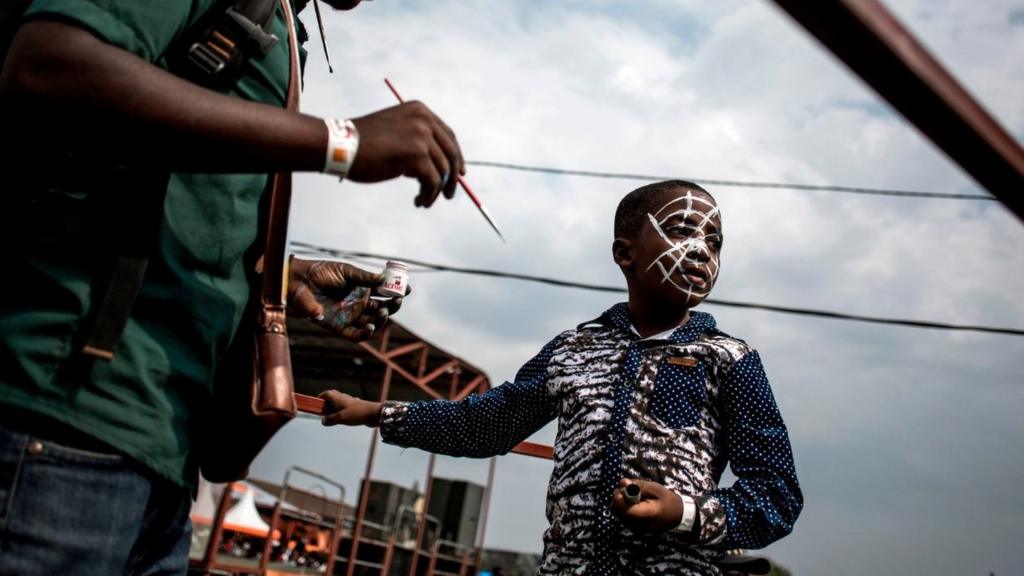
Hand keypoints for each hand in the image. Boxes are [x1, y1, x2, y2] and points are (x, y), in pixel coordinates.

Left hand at [287, 258, 405, 340]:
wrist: (298, 281)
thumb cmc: (321, 272)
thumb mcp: (347, 271)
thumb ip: (365, 277)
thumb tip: (384, 279)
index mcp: (363, 290)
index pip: (384, 294)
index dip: (397, 292)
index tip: (407, 289)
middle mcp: (359, 304)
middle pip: (382, 310)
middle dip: (393, 306)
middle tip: (397, 300)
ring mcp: (350, 316)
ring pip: (372, 324)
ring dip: (382, 320)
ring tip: (384, 311)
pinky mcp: (339, 327)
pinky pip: (355, 335)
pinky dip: (365, 333)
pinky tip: (371, 327)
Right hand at [318, 390, 381, 426]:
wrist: (374, 414)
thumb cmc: (357, 414)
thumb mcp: (341, 418)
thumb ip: (330, 419)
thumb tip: (323, 421)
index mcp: (338, 398)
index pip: (326, 394)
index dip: (320, 397)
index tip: (315, 404)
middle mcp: (343, 398)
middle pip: (332, 397)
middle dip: (326, 403)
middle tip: (323, 412)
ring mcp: (350, 403)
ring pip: (339, 403)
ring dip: (334, 408)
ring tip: (331, 418)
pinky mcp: (355, 408)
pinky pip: (345, 408)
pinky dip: (341, 412)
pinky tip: (343, 419)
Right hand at [348, 101, 464, 207]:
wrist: (341, 145)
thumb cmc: (363, 143)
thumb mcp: (396, 133)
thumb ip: (417, 142)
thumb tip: (441, 168)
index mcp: (420, 111)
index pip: (448, 135)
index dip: (456, 156)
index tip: (458, 173)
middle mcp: (424, 120)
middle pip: (451, 153)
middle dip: (453, 177)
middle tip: (449, 194)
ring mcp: (421, 137)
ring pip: (442, 171)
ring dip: (435, 191)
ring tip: (424, 200)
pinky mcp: (417, 155)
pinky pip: (433, 182)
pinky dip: (429, 195)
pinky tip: (419, 201)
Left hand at [609, 479, 684, 532]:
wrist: (678, 516)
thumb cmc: (668, 501)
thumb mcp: (656, 489)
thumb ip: (639, 485)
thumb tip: (622, 481)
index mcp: (649, 515)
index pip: (627, 510)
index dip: (619, 500)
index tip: (619, 490)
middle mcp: (641, 526)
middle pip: (619, 513)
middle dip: (618, 500)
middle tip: (623, 490)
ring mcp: (638, 530)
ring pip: (619, 515)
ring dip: (620, 504)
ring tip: (630, 496)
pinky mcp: (636, 531)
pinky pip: (623, 518)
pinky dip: (624, 509)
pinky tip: (632, 504)